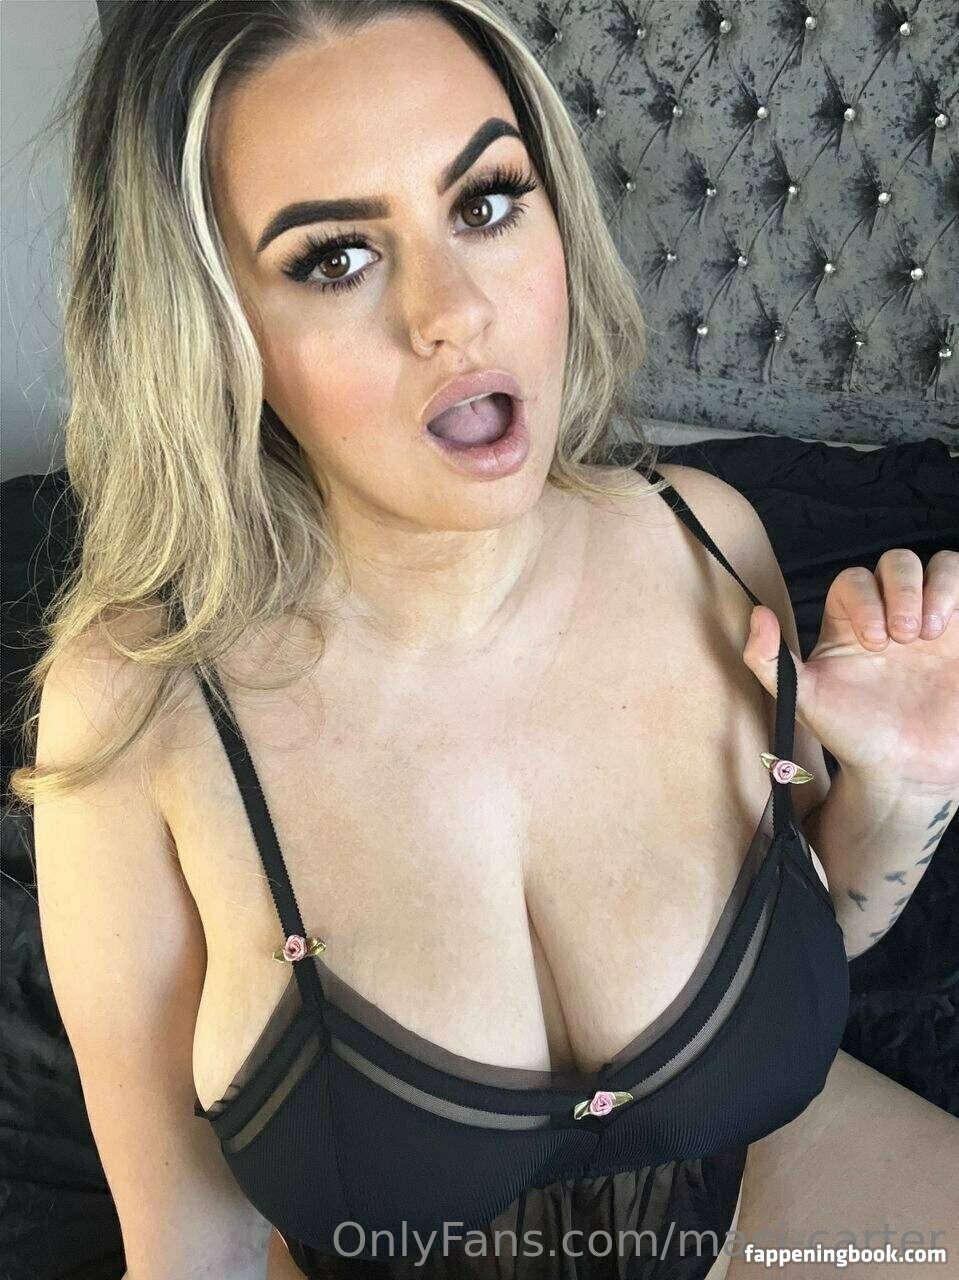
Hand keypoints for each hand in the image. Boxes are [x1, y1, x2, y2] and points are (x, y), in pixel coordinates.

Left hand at [741, 549, 958, 793]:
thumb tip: (757, 613)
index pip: (855, 579)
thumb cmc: (851, 736)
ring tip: (931, 634)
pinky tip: (951, 634)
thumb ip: (769, 660)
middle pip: (898, 563)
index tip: (872, 643)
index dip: (865, 598)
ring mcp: (931, 625)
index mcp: (851, 624)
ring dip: (939, 588)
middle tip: (904, 637)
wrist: (904, 773)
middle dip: (902, 589)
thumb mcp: (801, 699)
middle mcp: (891, 616)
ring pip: (940, 565)